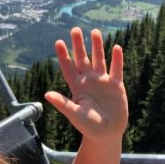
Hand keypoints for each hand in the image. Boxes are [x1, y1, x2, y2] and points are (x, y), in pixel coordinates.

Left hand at [44, 27, 127, 141]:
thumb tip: (47, 94)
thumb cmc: (88, 126)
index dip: (63, 55)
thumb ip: (63, 103)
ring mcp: (103, 82)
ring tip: (95, 32)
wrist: (107, 134)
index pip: (68, 67)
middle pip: (82, 59)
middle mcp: (89, 81)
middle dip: (79, 45)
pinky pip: (117, 69)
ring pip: (99, 60)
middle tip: (75, 29)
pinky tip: (116, 47)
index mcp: (77, 86)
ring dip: (97, 47)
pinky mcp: (116, 86)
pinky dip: (117, 59)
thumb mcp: (75, 114)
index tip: (58, 42)